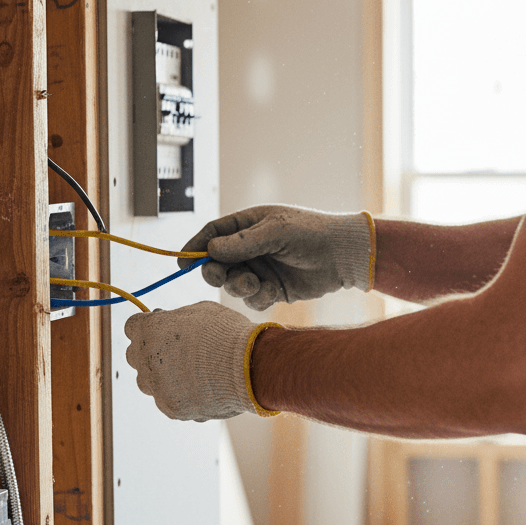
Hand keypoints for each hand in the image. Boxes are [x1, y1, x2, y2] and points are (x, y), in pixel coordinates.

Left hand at [124, 301, 277, 420]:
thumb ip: (176, 318)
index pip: (132, 327)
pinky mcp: (171, 408)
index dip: (147, 327)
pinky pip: (169, 401)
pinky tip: (203, 387)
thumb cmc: (227, 333)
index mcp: (148, 329)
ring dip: (162, 377)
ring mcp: (157, 387)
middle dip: (149, 353)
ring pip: (148, 383)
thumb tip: (168, 321)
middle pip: (134, 356)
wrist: (249, 367)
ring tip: (191, 372)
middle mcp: (145, 359)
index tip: (159, 329)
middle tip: (175, 351)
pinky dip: (181, 396)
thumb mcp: (200, 311)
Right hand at [180, 205, 373, 310]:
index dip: (195, 247)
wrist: (343, 256)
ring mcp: (261, 269)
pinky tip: (273, 291)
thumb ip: (242, 243)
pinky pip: (253, 299)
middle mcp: (251, 248)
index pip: (213, 234)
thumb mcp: (275, 232)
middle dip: (214, 272)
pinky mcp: (273, 289)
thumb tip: (210, 250)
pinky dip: (258, 298)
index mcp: (248, 225)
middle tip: (218, 276)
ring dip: (239, 286)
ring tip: (254, 283)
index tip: (182, 262)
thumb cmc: (311, 233)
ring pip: (233, 284)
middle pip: (217, 263)